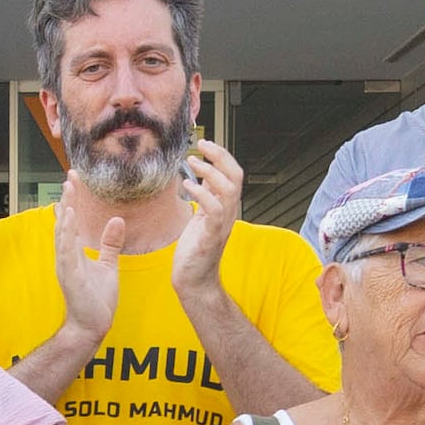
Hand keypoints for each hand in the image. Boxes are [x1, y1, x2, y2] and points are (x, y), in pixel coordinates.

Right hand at [48, 185, 120, 341]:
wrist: (92, 326)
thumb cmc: (97, 300)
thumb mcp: (108, 266)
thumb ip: (110, 244)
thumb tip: (117, 221)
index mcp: (75, 252)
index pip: (73, 221)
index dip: (74, 200)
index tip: (76, 179)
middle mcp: (67, 255)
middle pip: (65, 221)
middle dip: (68, 198)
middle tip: (71, 175)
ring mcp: (66, 265)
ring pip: (62, 232)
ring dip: (65, 210)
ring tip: (68, 190)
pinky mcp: (69, 275)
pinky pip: (66, 249)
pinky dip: (65, 232)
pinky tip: (68, 217)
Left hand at [170, 139, 244, 283]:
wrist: (194, 280)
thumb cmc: (196, 248)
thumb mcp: (201, 215)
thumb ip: (206, 194)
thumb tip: (204, 171)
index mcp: (226, 206)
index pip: (233, 173)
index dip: (222, 156)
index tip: (204, 144)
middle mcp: (229, 213)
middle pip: (236, 176)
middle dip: (220, 156)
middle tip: (201, 145)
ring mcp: (222, 224)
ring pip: (229, 190)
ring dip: (211, 172)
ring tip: (192, 162)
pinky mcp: (211, 236)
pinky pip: (214, 210)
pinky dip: (202, 194)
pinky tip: (188, 186)